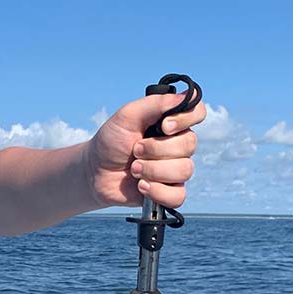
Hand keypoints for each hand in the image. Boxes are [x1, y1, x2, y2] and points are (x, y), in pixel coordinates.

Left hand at [85, 90, 206, 209]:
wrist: (95, 171)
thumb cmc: (111, 141)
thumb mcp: (128, 115)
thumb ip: (155, 103)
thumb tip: (185, 96)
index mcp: (171, 122)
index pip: (197, 113)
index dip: (186, 119)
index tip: (164, 126)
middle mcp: (178, 145)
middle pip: (189, 145)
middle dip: (157, 149)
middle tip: (134, 150)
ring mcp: (175, 170)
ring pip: (184, 171)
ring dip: (154, 170)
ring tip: (133, 169)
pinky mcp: (168, 192)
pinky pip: (178, 196)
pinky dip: (158, 191)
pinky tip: (141, 186)